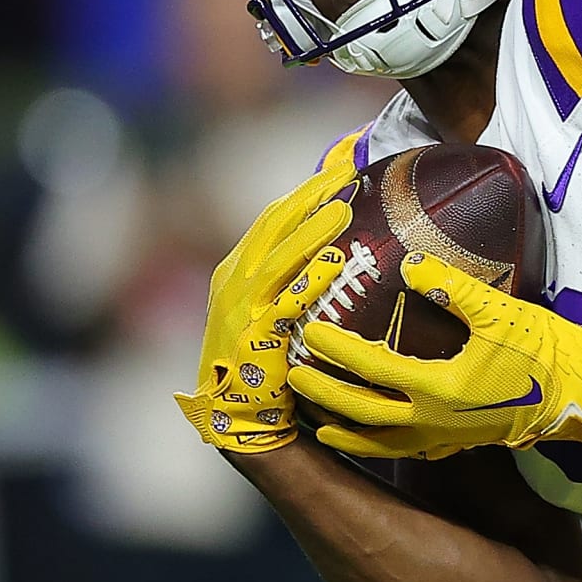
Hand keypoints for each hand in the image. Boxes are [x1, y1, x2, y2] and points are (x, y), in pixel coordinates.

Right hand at [177, 160, 354, 453]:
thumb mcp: (266, 306)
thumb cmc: (262, 356)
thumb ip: (286, 274)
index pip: (271, 218)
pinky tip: (332, 263)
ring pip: (280, 258)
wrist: (237, 411)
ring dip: (312, 230)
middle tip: (346, 173)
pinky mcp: (257, 337)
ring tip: (344, 208)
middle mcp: (234, 282)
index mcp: (236, 270)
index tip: (339, 169)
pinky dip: (308, 281)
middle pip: (275, 227)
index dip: (304, 191)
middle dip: (310, 196)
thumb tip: (329, 243)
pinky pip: (286, 303)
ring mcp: (243, 308)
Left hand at [289, 252, 581, 459]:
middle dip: (324, 395)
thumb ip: (453, 289)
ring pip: (381, 445)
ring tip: (317, 425)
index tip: (307, 332)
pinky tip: (370, 438)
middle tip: (293, 377)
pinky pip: (406, 452)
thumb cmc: (543, 351)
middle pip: (362, 413)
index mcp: (439, 389)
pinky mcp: (459, 444)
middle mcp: (434, 421)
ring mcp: (445, 438)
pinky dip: (379, 447)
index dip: (336, 349)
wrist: (581, 395)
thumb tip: (413, 263)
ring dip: (345, 433)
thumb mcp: (500, 313)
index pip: (371, 368)